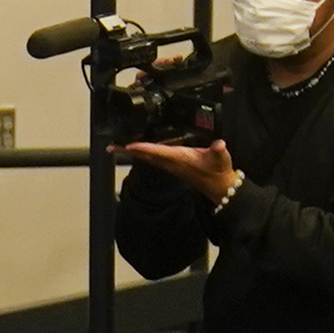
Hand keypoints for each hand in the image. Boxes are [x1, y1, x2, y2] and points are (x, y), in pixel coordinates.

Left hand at [119, 137, 235, 205]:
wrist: (219, 187)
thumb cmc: (219, 172)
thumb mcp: (222, 159)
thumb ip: (220, 151)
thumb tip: (219, 144)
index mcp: (180, 159)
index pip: (158, 152)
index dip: (143, 148)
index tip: (129, 145)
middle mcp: (172, 163)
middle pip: (145, 156)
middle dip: (128, 151)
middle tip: (111, 146)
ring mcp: (171, 166)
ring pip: (146, 158)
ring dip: (131, 152)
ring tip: (117, 146)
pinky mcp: (172, 166)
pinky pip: (153, 158)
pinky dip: (142, 152)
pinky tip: (136, 149)